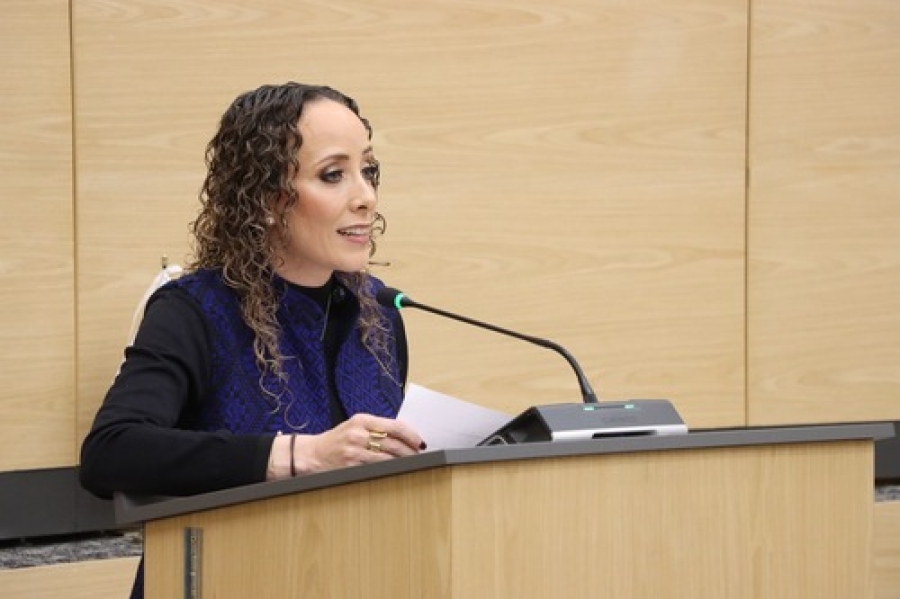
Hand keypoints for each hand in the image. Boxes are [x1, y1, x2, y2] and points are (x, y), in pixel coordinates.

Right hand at [292, 413, 425, 474]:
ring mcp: (354, 451)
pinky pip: (375, 469)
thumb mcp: (354, 426)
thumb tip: (404, 436)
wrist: (311, 454)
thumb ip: (376, 428)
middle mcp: (358, 433)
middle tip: (418, 456)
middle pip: (394, 443)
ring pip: (387, 458)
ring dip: (402, 462)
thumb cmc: (336, 440)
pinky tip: (394, 472)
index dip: (411, 435)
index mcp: (361, 420)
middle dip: (410, 451)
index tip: (420, 442)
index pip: (395, 426)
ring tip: (410, 464)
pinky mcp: (351, 466)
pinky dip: (388, 470)